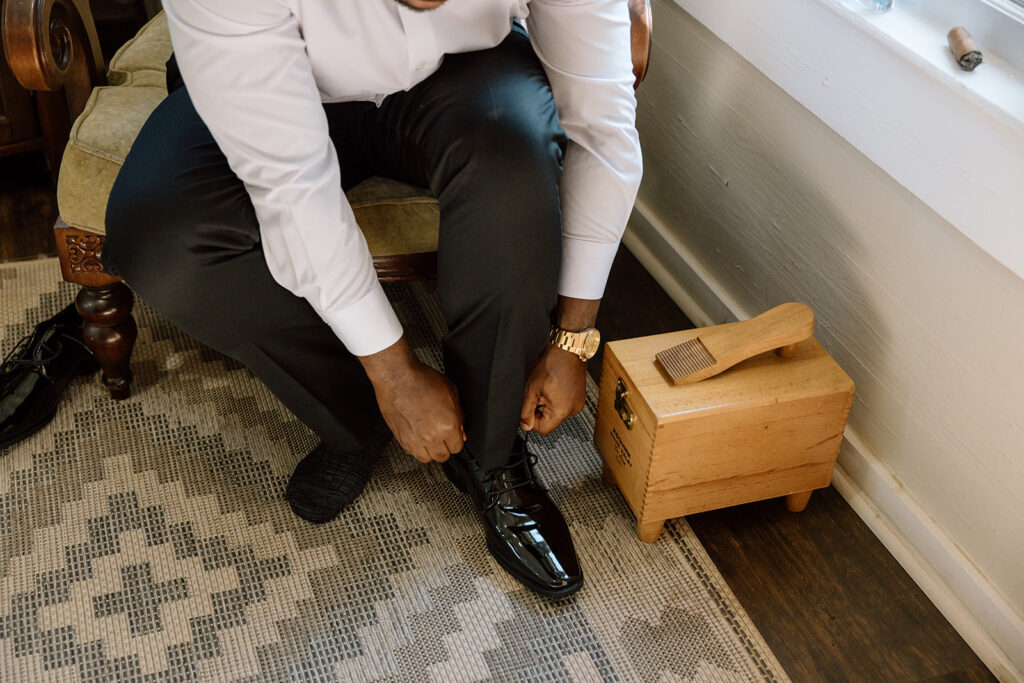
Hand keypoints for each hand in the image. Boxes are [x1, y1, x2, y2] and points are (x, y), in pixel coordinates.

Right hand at [359, 337, 465, 462]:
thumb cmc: (421, 379)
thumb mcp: (451, 392)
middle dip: (445, 448)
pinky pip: (411, 452)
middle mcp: (431, 436)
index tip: (454, 436)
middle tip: (443, 438)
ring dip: (430, 451)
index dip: (457, 440)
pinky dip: (416, 447)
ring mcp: (414, 439)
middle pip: (443, 456)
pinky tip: (418, 435)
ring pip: (426, 458)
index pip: (458, 447)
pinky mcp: (401, 438)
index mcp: (447, 425)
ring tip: (430, 440)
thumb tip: (460, 430)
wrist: (397, 376)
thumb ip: (459, 414)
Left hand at [520, 344, 586, 435]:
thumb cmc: (551, 364)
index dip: (533, 419)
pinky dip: (557, 399)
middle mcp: (573, 409)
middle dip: (541, 409)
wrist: (567, 349)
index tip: (531, 405)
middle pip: (550, 422)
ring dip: (549, 404)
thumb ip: (526, 410)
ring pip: (557, 413)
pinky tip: (555, 386)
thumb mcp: (531, 388)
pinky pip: (564, 405)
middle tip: (540, 392)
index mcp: (561, 410)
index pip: (543, 430)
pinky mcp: (580, 397)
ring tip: (548, 387)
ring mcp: (578, 403)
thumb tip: (525, 425)